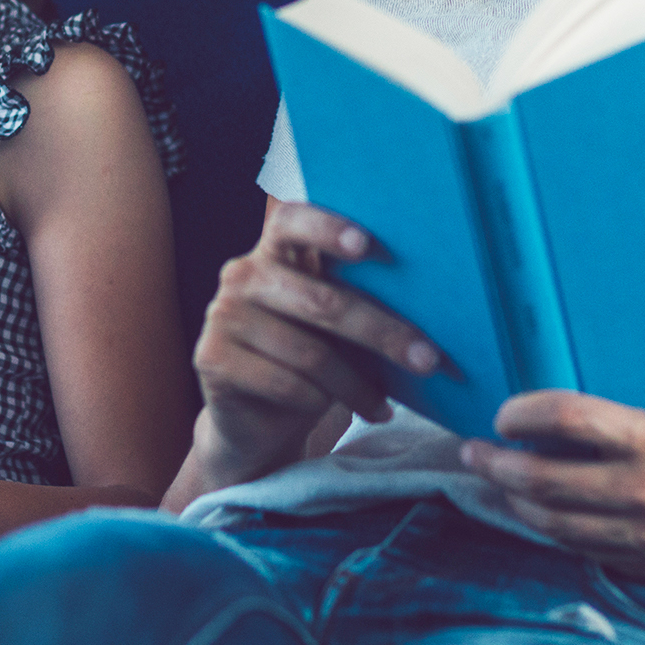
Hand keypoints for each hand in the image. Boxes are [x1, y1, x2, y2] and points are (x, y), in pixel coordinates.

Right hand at [183, 202, 444, 488]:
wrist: (255, 423)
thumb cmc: (309, 362)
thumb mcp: (332, 327)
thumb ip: (356, 301)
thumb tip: (433, 304)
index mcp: (274, 252)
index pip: (294, 221)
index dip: (329, 228)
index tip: (369, 246)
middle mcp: (242, 275)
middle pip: (323, 302)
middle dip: (383, 333)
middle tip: (429, 359)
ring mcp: (222, 316)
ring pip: (311, 353)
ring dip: (358, 386)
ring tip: (386, 405)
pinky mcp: (211, 360)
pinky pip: (286, 383)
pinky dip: (323, 404)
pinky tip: (352, 413)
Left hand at [462, 391, 644, 581]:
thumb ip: (624, 428)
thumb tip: (558, 423)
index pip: (566, 418)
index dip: (522, 413)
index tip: (502, 413)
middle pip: (544, 478)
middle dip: (498, 464)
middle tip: (474, 452)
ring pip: (554, 522)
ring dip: (517, 501)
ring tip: (498, 484)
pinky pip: (586, 551)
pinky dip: (556, 532)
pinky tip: (541, 516)